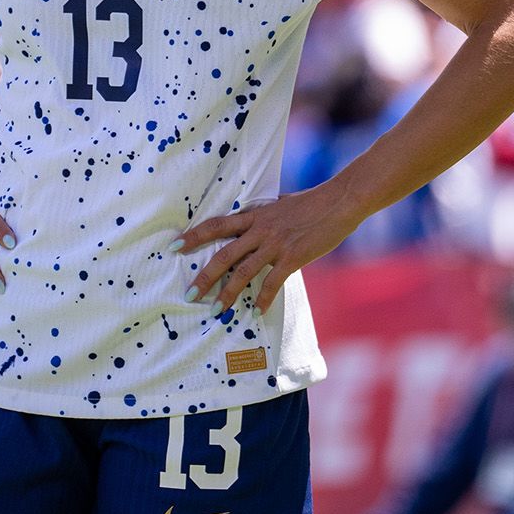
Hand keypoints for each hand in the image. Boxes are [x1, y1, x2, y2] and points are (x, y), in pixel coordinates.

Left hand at [171, 186, 357, 313]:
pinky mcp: (293, 257)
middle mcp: (260, 229)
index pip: (216, 225)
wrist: (340, 201)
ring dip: (227, 293)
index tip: (173, 247)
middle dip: (204, 276)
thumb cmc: (313, 202)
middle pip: (223, 254)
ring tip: (216, 310)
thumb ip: (264, 214)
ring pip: (243, 272)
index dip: (193, 236)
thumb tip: (254, 218)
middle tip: (190, 294)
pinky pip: (273, 282)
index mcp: (255, 215)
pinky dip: (263, 299)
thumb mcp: (281, 204)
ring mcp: (276, 244)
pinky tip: (257, 311)